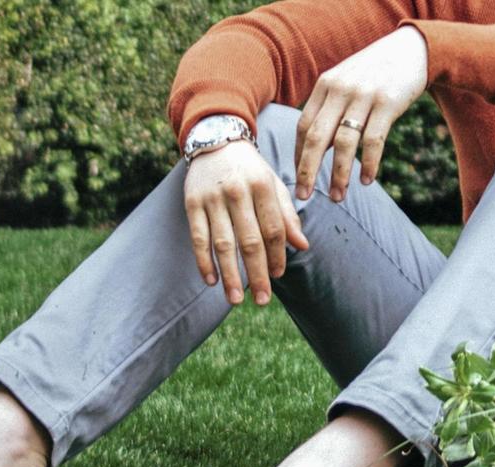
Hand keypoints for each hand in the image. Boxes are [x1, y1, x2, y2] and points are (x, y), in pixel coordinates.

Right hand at [181, 140, 307, 305]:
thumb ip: (287, 215)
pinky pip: (198, 237)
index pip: (273, 228)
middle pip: (250, 241)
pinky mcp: (191, 202)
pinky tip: (211, 281)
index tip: (278, 275)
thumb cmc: (250, 169)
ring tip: (237, 299)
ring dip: (230, 275)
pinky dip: (204, 261)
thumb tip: (303, 246)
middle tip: (263, 300)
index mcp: (263, 186)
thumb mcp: (273, 184)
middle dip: (257, 273)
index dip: (277, 255)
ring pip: (223, 243)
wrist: (215, 140)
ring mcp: (212, 198)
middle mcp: (238, 192)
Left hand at [293, 26, 427, 201]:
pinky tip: (366, 180)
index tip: (298, 179)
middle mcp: (340, 90)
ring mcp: (364, 96)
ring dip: (339, 174)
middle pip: (317, 137)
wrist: (411, 50)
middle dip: (308, 170)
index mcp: (325, 85)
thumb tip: (318, 146)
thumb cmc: (375, 72)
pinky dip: (368, 164)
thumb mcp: (346, 80)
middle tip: (304, 196)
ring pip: (344, 143)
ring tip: (338, 197)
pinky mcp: (388, 103)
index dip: (298, 156)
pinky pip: (374, 140)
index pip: (303, 126)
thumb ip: (329, 107)